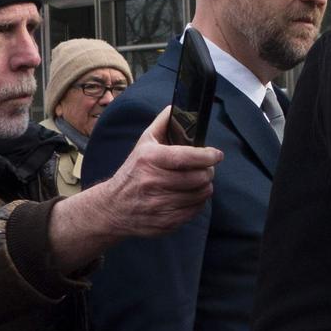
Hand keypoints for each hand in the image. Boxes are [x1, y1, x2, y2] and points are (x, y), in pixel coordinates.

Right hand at [48, 106, 223, 270]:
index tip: (216, 155)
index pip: (187, 157)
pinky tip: (190, 195)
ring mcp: (159, 205)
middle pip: (199, 177)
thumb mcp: (143, 144)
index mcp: (150, 159)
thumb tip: (176, 107)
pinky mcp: (165, 222)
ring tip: (198, 181)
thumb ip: (162, 124)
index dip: (207, 156)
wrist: (113, 207)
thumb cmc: (133, 171)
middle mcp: (153, 182)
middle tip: (205, 169)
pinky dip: (198, 202)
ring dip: (204, 187)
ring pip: (200, 194)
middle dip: (208, 171)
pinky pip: (195, 210)